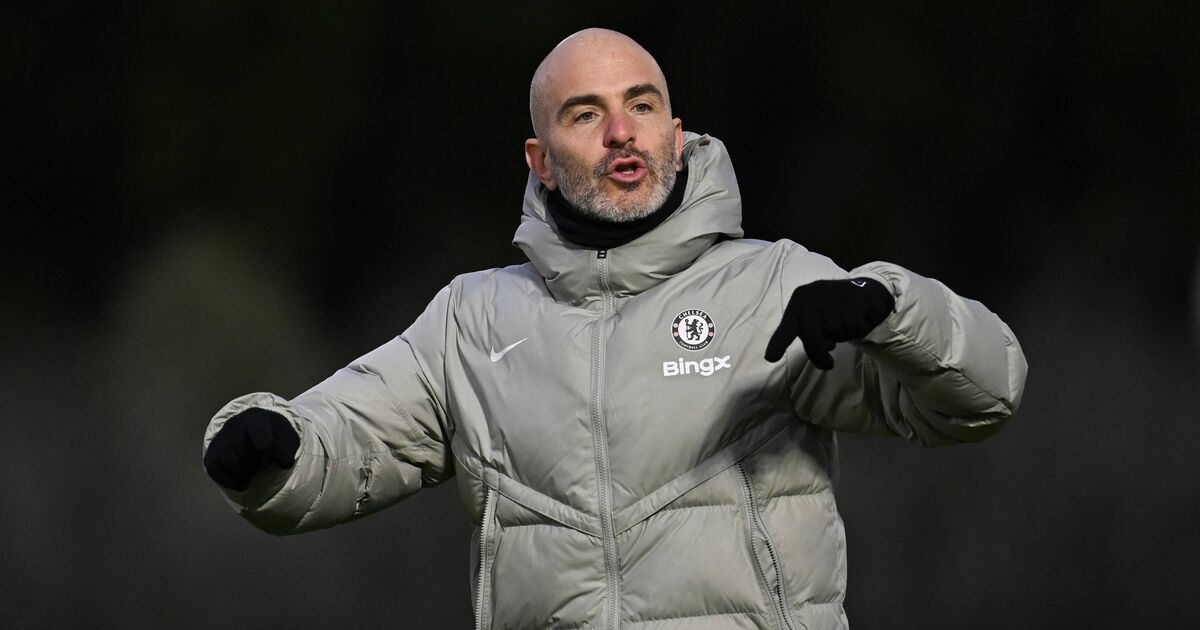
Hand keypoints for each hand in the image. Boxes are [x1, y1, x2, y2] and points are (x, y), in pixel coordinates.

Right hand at [204, 407, 299, 490]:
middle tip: (262, 464)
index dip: (268, 456)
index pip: (262, 443)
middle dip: (257, 464)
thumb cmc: (273, 434)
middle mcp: (234, 426)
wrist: (254, 428)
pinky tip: (241, 481)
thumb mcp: (288, 438)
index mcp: (257, 420)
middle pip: (245, 455)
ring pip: (229, 464)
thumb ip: (288, 450)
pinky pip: (214, 471)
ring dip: (243, 473)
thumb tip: (283, 463)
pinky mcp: (211, 453)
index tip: (271, 456)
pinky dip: (229, 481)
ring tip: (251, 471)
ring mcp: (220, 439)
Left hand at [764, 278, 894, 369]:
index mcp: (799, 300)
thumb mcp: (815, 317)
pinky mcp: (853, 300)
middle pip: (810, 334)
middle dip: (817, 354)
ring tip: (845, 323)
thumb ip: (810, 331)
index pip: (787, 326)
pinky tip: (859, 319)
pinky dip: (858, 330)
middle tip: (827, 365)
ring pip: (835, 333)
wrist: (864, 291)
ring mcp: (833, 296)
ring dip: (842, 336)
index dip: (779, 343)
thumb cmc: (833, 309)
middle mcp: (812, 296)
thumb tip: (821, 348)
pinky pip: (853, 329)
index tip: (771, 358)